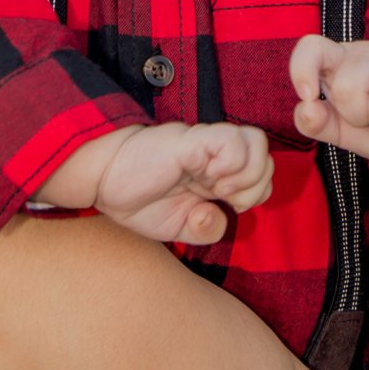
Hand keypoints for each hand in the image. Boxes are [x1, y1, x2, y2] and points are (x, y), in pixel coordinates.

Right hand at [39, 119, 273, 243]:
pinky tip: (210, 177)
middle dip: (256, 186)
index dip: (255, 194)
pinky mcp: (192, 140)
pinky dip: (231, 163)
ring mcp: (206, 144)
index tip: (228, 207)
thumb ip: (205, 229)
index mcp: (217, 173)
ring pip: (257, 142)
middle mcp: (216, 155)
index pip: (262, 174)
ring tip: (220, 188)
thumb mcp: (177, 228)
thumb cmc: (136, 199)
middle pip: (267, 157)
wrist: (102, 181)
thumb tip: (218, 216)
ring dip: (247, 173)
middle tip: (226, 198)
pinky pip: (231, 142)